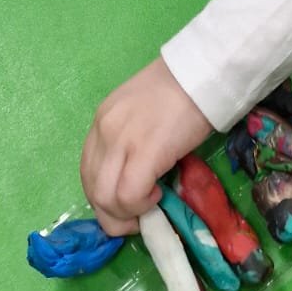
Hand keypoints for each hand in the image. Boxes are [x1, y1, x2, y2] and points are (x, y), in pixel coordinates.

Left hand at [80, 57, 211, 235]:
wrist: (203, 73)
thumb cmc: (180, 91)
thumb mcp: (141, 114)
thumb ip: (130, 141)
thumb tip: (137, 178)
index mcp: (102, 121)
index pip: (88, 172)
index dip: (105, 197)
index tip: (126, 204)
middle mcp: (104, 131)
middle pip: (92, 190)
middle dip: (112, 216)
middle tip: (138, 217)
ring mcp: (121, 140)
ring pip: (106, 198)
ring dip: (126, 215)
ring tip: (149, 205)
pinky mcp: (145, 150)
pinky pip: (129, 194)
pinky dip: (141, 205)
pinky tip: (158, 194)